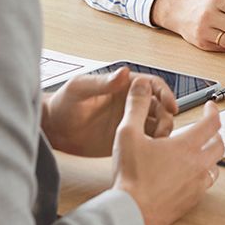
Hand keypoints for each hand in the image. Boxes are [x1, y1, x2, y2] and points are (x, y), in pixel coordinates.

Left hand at [41, 67, 176, 155]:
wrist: (52, 130)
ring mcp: (128, 122)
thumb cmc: (63, 103)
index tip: (172, 106)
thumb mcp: (80, 88)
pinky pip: (145, 141)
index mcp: (123, 86)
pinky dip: (153, 145)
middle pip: (160, 106)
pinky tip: (151, 152)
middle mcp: (130, 103)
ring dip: (163, 131)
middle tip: (164, 131)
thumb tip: (124, 72)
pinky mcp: (124, 140)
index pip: (153, 86)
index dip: (166, 94)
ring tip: (159, 144)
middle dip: (167, 117)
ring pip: (156, 124)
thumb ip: (103, 82)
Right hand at [113, 80, 224, 224]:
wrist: (131, 213)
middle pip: (219, 144)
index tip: (211, 106)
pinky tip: (189, 174)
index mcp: (187, 146)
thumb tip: (141, 86)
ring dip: (210, 155)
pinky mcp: (191, 201)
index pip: (212, 122)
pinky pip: (206, 185)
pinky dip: (203, 175)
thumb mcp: (127, 133)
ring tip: (198, 150)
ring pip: (215, 166)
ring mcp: (197, 185)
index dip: (213, 110)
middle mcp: (198, 165)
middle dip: (215, 133)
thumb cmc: (130, 176)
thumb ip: (136, 106)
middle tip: (207, 127)